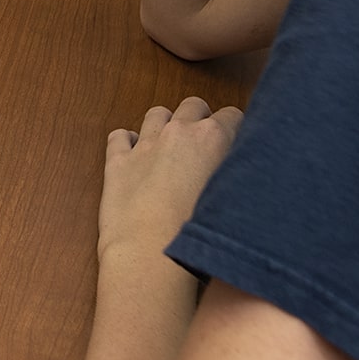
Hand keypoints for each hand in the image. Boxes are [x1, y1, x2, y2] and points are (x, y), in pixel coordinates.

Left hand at [99, 96, 242, 263]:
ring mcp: (144, 143)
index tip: (234, 144)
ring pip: (156, 114)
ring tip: (169, 150)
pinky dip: (127, 143)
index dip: (235, 129)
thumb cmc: (202, 235)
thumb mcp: (236, 201)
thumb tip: (242, 175)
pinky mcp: (116, 160)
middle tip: (203, 146)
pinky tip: (134, 160)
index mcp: (213, 138)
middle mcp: (178, 132)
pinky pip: (119, 136)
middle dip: (199, 118)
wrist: (151, 254)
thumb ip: (239, 176)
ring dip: (164, 126)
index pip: (232, 115)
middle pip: (192, 105)